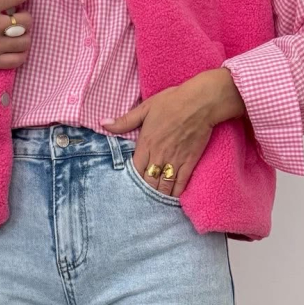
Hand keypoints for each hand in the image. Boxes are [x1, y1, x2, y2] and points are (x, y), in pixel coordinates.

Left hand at [103, 69, 245, 196]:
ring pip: (164, 185)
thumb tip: (103, 124)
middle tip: (141, 200)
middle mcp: (159, 155)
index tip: (130, 186)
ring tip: (154, 202)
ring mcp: (175, 160)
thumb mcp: (145, 108)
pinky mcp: (189, 162)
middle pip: (148, 181)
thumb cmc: (173, 102)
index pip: (135, 170)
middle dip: (145, 191)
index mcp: (146, 143)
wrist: (201, 102)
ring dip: (159, 195)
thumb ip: (124, 121)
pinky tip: (172, 198)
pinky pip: (181, 183)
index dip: (132, 179)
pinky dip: (176, 193)